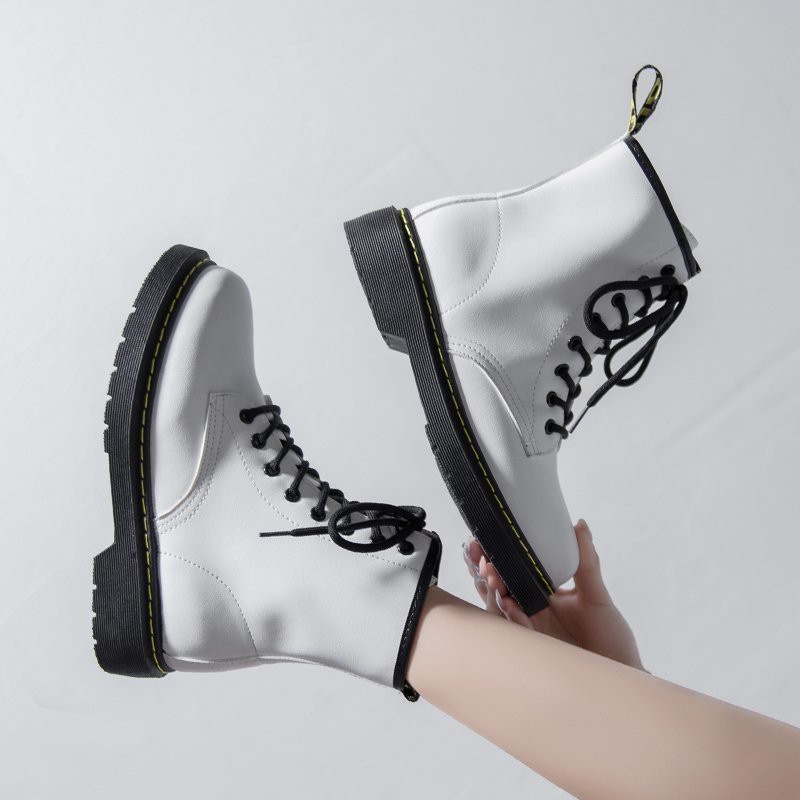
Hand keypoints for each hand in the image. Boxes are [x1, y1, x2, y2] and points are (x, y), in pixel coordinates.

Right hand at [464, 520, 644, 670]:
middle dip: (482, 570)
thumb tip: (579, 524)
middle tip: (477, 554)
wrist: (622, 673)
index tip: (481, 538)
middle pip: (497, 587)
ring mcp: (531, 630)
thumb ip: (586, 561)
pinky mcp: (537, 649)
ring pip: (500, 608)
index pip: (511, 570)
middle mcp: (530, 610)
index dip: (493, 555)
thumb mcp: (596, 594)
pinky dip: (511, 616)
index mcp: (541, 593)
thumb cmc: (610, 636)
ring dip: (492, 590)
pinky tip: (508, 603)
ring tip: (489, 573)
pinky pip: (517, 631)